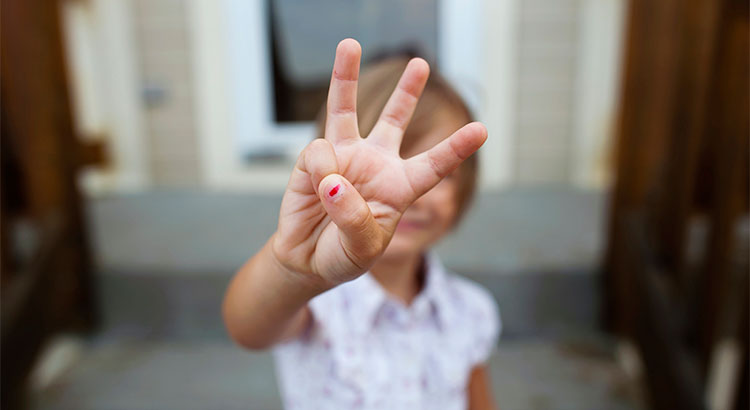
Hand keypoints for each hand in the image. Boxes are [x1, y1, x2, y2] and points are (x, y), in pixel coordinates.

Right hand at [272, 39, 486, 286]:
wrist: (306, 259)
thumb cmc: (344, 255)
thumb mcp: (361, 249)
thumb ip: (353, 218)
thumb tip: (333, 179)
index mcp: (400, 188)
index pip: (433, 166)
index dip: (456, 148)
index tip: (482, 129)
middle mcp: (375, 165)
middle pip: (394, 121)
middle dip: (406, 91)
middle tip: (420, 63)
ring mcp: (344, 159)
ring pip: (346, 111)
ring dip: (345, 77)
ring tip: (350, 44)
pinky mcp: (315, 161)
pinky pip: (318, 152)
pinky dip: (318, 171)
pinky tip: (317, 190)